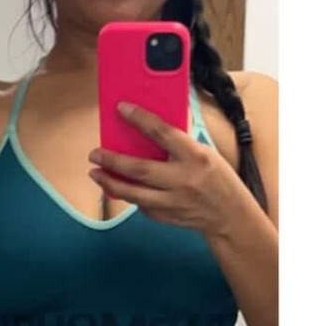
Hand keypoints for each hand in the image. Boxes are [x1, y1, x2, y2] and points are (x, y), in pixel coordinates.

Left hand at [88, 104, 252, 235]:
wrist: (230, 215)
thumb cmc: (217, 178)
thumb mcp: (206, 154)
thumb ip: (179, 145)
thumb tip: (149, 129)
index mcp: (196, 156)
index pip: (163, 133)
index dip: (140, 119)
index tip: (121, 109)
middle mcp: (183, 179)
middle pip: (139, 169)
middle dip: (112, 160)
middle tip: (95, 153)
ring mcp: (172, 201)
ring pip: (132, 192)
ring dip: (109, 182)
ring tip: (95, 172)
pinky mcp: (164, 216)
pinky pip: (139, 204)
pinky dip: (127, 194)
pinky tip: (116, 187)